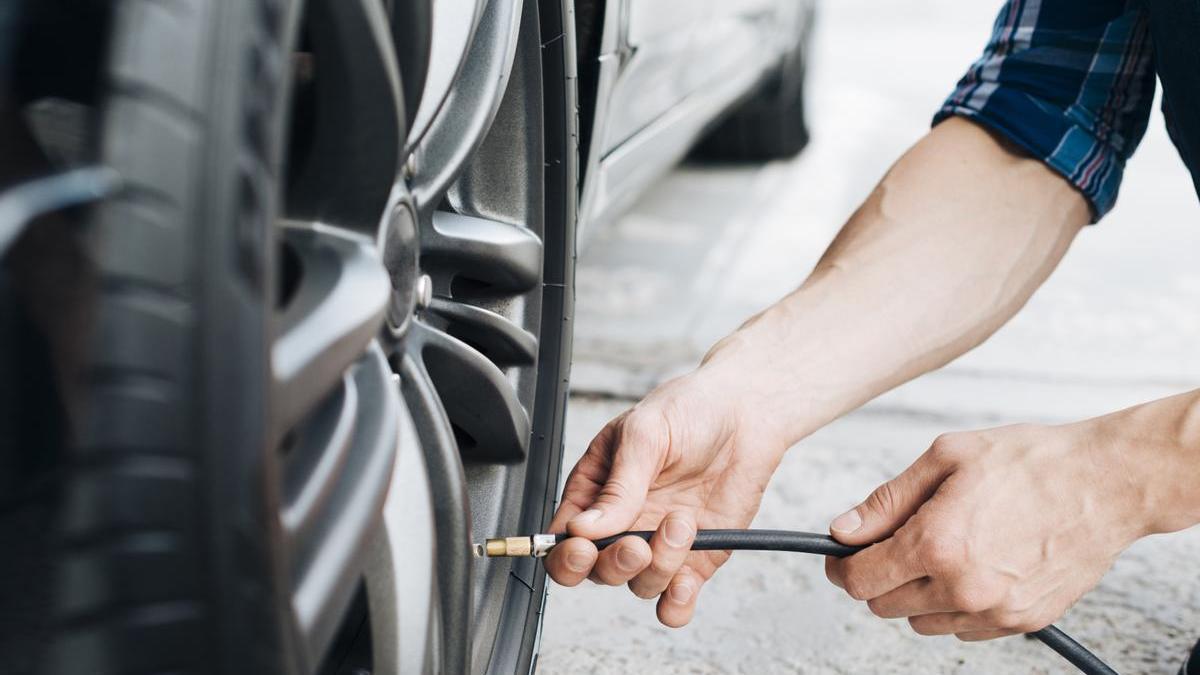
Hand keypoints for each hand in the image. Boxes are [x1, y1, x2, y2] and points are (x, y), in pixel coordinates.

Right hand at [544, 369, 786, 626]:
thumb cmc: (689, 410)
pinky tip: (685, 583)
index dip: (566, 554)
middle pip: (596, 571)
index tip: (584, 547)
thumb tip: (582, 528)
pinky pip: (675, 602)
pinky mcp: (694, 559)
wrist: (746, 414)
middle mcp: (623, 523)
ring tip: (682, 522)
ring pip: (638, 585)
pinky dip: (676, 605)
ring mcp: (657, 544)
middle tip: (638, 543)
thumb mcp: (645, 434)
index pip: (562, 539)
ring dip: (658, 566)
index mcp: (595, 491)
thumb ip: (617, 486)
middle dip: (615, 563)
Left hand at [824, 422, 1153, 640]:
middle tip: (897, 541)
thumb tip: (844, 529)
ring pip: (921, 622)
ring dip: (917, 593)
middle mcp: (962, 586)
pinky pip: (963, 629)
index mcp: (936, 543)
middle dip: (879, 574)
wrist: (1105, 482)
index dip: (841, 565)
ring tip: (944, 549)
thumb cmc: (1031, 462)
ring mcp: (994, 610)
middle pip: (883, 604)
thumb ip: (887, 501)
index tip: (842, 554)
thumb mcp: (945, 458)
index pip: (859, 579)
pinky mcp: (1022, 621)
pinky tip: (973, 565)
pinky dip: (955, 605)